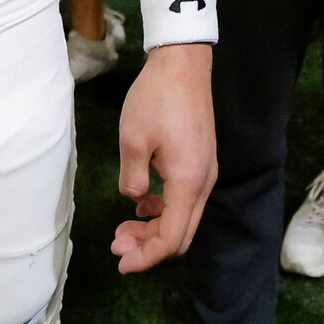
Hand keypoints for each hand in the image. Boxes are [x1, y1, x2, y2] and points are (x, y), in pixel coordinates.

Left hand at [112, 42, 213, 272]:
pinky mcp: (201, 161)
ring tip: (124, 226)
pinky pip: (185, 199)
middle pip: (181, 235)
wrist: (183, 63)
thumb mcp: (133, 140)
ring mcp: (205, 171)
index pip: (171, 238)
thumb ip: (132, 180)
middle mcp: (203, 182)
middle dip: (149, 247)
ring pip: (184, 218)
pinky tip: (142, 201)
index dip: (146, 257)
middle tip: (117, 243)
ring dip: (156, 228)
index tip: (120, 261)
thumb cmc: (156, 99)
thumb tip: (136, 199)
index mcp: (188, 181)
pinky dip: (164, 209)